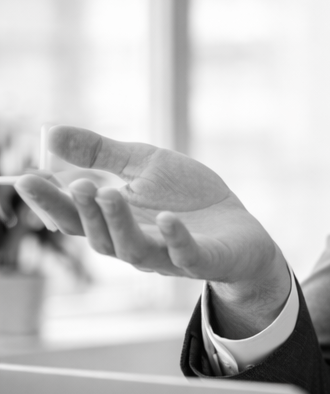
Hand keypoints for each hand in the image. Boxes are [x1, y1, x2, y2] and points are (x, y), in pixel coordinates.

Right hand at [14, 127, 290, 331]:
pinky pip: (185, 254)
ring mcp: (169, 255)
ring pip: (133, 248)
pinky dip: (175, 239)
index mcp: (116, 221)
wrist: (242, 231)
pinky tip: (167, 218)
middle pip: (99, 236)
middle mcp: (135, 243)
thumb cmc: (189, 199)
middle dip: (84, 211)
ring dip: (118, 222)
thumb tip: (50, 133)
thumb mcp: (143, 166)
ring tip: (108, 192)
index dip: (49, 201)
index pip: (74, 216)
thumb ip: (100, 153)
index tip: (24, 178)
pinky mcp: (204, 259)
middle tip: (77, 183)